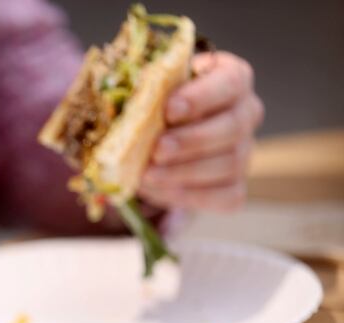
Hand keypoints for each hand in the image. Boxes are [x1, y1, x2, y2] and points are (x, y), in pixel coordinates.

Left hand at [140, 52, 263, 211]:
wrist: (158, 132)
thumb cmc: (155, 101)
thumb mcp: (150, 89)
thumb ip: (145, 91)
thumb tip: (124, 101)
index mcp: (232, 78)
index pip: (230, 83)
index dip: (201, 97)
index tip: (169, 110)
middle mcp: (246, 113)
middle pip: (232, 127)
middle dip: (191, 141)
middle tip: (156, 151)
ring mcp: (244, 151)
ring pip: (228, 164)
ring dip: (183, 173)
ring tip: (146, 175)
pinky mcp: (235, 184)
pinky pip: (225, 197)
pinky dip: (188, 196)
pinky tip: (156, 191)